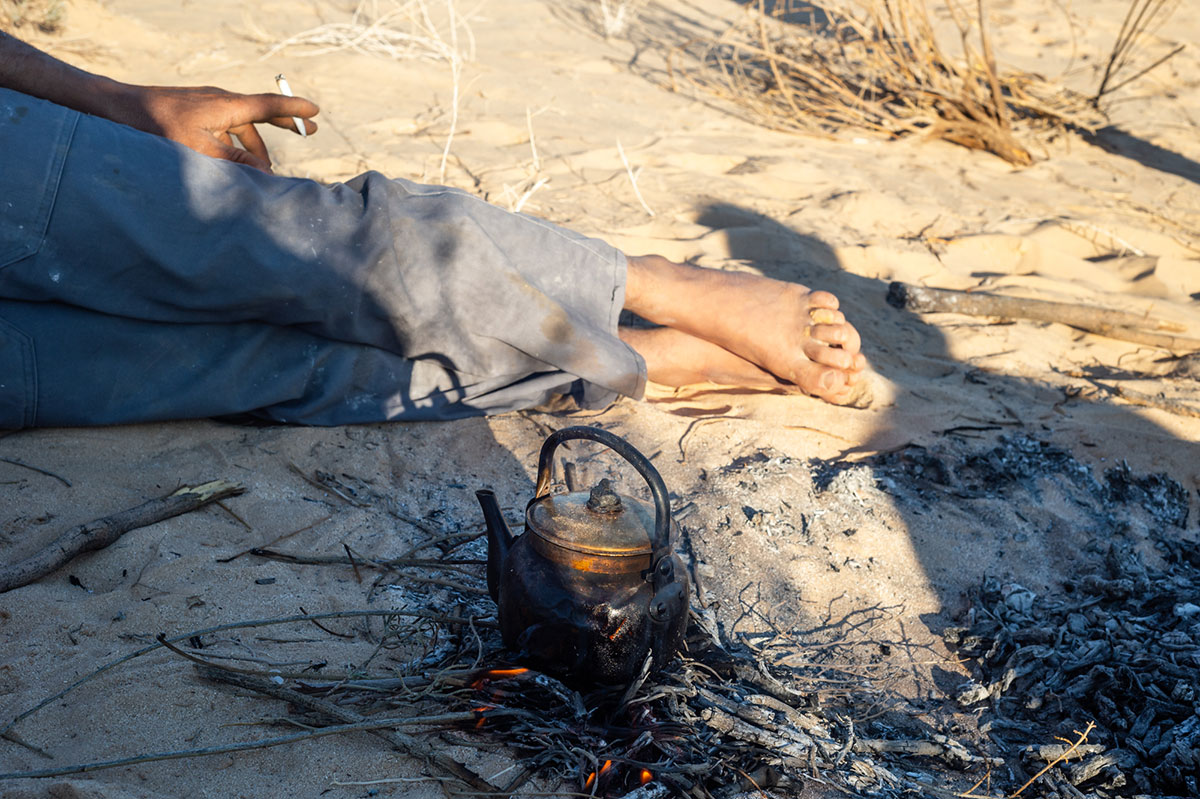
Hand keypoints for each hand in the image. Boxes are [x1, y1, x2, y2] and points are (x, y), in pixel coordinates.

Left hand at [121, 84, 319, 171]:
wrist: (118, 108)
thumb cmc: (157, 126)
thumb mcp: (200, 149)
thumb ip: (235, 162)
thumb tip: (264, 172)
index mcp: (227, 106)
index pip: (270, 106)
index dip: (295, 110)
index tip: (316, 112)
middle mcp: (221, 102)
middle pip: (260, 115)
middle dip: (284, 126)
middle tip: (309, 132)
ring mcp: (207, 106)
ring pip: (241, 128)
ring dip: (254, 148)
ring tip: (263, 172)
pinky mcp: (195, 114)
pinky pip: (225, 130)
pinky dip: (235, 145)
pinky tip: (232, 164)